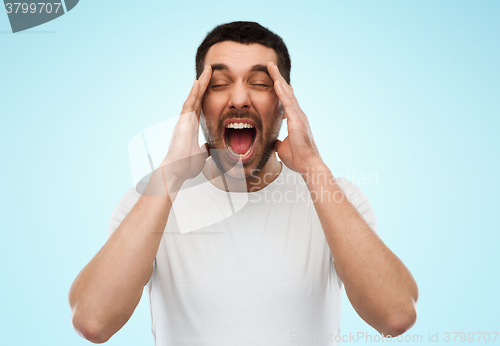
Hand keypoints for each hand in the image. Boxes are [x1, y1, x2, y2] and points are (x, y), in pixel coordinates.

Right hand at [157, 66, 211, 191]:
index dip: (206, 95)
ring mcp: (184, 120)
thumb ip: (205, 149)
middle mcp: (187, 121)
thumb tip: (210, 147)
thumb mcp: (201, 156)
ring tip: (208, 69)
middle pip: (198, 98)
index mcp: (192, 127)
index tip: (212, 84)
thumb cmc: (185, 166)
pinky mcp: (183, 122)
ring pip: (194, 97)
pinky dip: (194, 92)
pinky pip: (189, 104)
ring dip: (201, 83)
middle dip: (204, 84)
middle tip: (211, 70)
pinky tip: (198, 81)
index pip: (201, 107)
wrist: (176, 172)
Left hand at [267, 61, 323, 174]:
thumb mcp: (282, 148)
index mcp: (295, 120)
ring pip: (287, 92)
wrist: (308, 165)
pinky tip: (276, 81)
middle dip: (278, 77)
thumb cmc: (298, 159)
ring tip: (271, 66)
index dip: (280, 89)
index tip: (275, 78)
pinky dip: (281, 91)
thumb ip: (278, 142)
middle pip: (286, 91)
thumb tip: (272, 143)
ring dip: (278, 78)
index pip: (286, 100)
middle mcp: (298, 114)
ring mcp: (298, 115)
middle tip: (271, 65)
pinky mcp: (296, 120)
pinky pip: (287, 102)